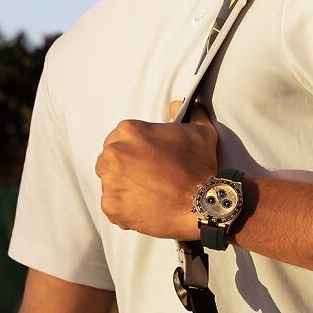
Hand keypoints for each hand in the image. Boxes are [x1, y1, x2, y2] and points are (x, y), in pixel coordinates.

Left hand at [95, 101, 217, 239]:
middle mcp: (115, 153)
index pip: (119, 137)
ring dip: (124, 186)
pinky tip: (144, 206)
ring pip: (109, 182)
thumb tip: (176, 105)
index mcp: (130, 131)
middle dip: (124, 166)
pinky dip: (124, 207)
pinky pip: (111, 205)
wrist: (202, 204)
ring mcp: (111, 181)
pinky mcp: (112, 206)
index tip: (146, 158)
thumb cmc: (199, 167)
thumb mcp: (199, 131)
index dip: (134, 148)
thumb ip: (186, 113)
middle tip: (146, 175)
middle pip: (109, 158)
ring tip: (147, 192)